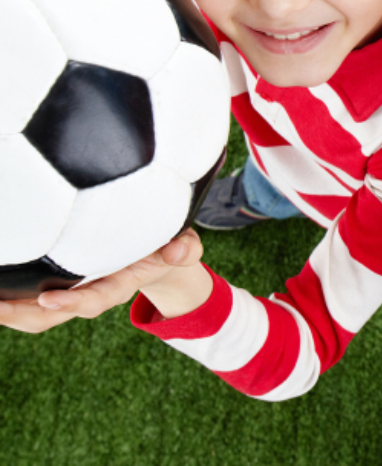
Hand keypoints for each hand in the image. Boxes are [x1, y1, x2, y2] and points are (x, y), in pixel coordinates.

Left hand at [0, 228, 203, 333]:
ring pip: (37, 314)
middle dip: (23, 315)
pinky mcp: (64, 283)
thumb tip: (179, 251)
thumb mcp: (185, 245)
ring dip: (10, 312)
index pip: (97, 297)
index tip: (48, 299)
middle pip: (54, 316)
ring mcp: (76, 290)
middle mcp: (93, 292)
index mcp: (120, 284)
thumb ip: (184, 248)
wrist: (163, 258)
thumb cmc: (169, 246)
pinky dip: (12, 298)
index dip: (74, 301)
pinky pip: (32, 299)